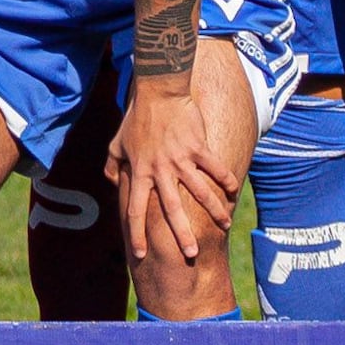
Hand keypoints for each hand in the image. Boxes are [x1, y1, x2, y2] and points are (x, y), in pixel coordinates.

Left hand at [117, 74, 240, 272]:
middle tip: (191, 254)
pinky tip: (233, 192)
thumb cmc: (137, 118)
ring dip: (213, 211)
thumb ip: (112, 164)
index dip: (136, 233)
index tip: (139, 253)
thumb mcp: (116, 142)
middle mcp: (160, 170)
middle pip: (171, 209)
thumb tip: (110, 181)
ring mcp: (181, 159)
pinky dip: (226, 180)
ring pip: (200, 192)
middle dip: (181, 234)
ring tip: (224, 225)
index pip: (134, 209)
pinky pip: (215, 168)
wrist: (158, 90)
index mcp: (140, 172)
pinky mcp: (198, 147)